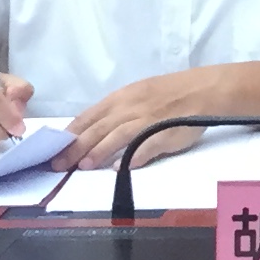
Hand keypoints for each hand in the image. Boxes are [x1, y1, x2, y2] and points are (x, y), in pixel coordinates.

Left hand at [53, 69, 228, 171]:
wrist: (205, 90)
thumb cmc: (170, 93)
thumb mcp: (138, 95)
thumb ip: (117, 113)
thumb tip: (94, 134)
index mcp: (122, 98)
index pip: (89, 116)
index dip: (70, 134)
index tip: (54, 150)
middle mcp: (131, 107)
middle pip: (98, 128)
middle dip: (76, 148)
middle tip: (59, 165)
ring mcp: (149, 119)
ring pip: (118, 136)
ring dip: (99, 151)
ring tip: (84, 167)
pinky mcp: (167, 132)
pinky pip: (148, 145)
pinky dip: (134, 156)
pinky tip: (122, 168)